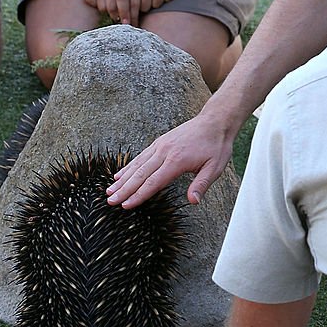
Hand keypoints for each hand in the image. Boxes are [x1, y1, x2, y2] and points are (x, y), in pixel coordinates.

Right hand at [83, 0, 138, 23]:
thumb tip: (140, 12)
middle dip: (118, 17)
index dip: (127, 14)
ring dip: (108, 13)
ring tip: (115, 15)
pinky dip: (96, 5)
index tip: (130, 24)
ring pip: (101, 4)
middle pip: (112, 4)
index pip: (125, 0)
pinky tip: (103, 5)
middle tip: (123, 23)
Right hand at [106, 112, 234, 206]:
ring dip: (123, 178)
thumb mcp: (215, 167)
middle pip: (140, 174)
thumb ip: (202, 184)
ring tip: (109, 190)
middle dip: (124, 189)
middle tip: (109, 201)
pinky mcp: (160, 142)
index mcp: (177, 161)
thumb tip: (193, 202)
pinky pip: (141, 156)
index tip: (125, 206)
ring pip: (137, 164)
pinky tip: (120, 174)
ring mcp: (161, 145)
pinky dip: (129, 166)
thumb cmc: (216, 146)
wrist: (215, 121)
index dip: (138, 195)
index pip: (154, 182)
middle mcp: (165, 152)